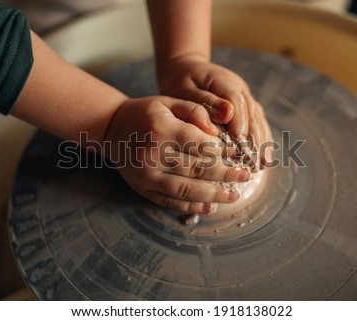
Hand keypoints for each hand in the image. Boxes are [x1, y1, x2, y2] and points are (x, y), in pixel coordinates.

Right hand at [105, 96, 250, 213]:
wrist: (111, 128)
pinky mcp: (143, 189)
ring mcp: (147, 176)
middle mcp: (153, 156)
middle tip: (245, 176)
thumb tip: (216, 131)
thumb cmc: (144, 113)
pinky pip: (170, 201)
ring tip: (233, 196)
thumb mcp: (168, 102)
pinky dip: (192, 206)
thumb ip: (194, 111)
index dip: (223, 152)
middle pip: (197, 170)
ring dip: (213, 195)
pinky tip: (209, 206)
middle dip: (225, 175)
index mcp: (161, 130)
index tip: (239, 155)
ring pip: (186, 190)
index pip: (200, 145)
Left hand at [156, 54, 272, 168]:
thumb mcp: (186, 89)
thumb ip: (205, 102)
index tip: (241, 147)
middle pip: (252, 113)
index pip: (237, 102)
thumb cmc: (180, 80)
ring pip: (257, 118)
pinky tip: (263, 156)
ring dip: (262, 141)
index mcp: (223, 80)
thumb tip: (228, 114)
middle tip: (254, 163)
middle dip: (255, 139)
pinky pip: (256, 121)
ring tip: (262, 165)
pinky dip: (261, 138)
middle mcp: (238, 87)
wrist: (184, 67)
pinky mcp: (244, 104)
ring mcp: (244, 95)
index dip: (240, 125)